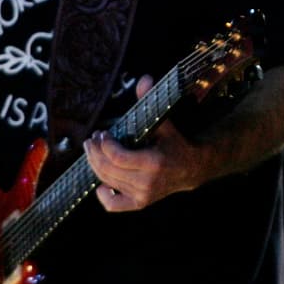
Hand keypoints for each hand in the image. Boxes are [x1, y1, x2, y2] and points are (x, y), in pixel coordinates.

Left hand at [84, 74, 206, 211]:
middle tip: (91, 140)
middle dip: (95, 153)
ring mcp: (143, 195)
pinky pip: (114, 205)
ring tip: (93, 151)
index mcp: (153, 162)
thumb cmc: (175, 143)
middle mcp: (147, 182)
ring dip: (95, 165)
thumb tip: (144, 78)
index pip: (118, 157)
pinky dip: (103, 196)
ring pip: (108, 181)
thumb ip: (150, 102)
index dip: (105, 145)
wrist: (192, 169)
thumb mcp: (165, 122)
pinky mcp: (140, 203)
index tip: (102, 133)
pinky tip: (100, 184)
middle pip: (108, 169)